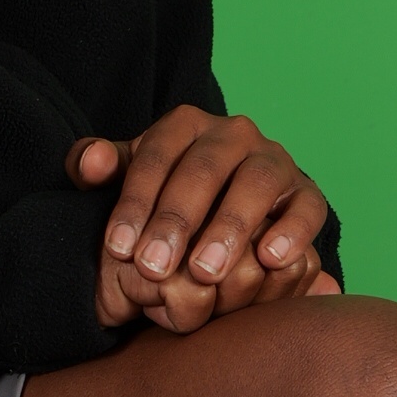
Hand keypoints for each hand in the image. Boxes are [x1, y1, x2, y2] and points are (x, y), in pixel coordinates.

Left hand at [65, 109, 341, 332]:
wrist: (225, 209)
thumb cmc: (165, 197)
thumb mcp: (128, 179)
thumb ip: (99, 167)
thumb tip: (89, 163)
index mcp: (186, 124)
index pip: (156, 155)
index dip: (135, 202)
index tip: (119, 248)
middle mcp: (234, 133)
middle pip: (204, 169)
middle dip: (177, 220)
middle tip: (155, 268)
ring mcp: (275, 161)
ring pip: (257, 183)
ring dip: (230, 228)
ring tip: (204, 272)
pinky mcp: (306, 193)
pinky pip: (307, 207)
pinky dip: (293, 231)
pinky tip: (270, 260)